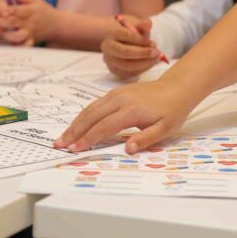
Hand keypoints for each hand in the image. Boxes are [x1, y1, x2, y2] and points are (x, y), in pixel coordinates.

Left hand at [7, 0, 58, 45]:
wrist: (57, 25)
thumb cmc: (45, 11)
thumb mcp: (37, 1)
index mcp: (31, 11)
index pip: (21, 10)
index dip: (12, 10)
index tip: (3, 10)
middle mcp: (30, 22)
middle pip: (13, 23)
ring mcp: (30, 33)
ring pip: (17, 36)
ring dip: (6, 34)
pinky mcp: (30, 41)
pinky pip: (22, 45)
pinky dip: (16, 46)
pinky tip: (7, 45)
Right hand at [54, 77, 201, 153]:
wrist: (177, 88)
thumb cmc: (172, 110)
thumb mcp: (165, 129)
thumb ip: (145, 139)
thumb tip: (128, 149)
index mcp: (132, 110)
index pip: (104, 127)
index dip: (88, 139)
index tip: (76, 149)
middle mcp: (121, 99)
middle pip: (91, 116)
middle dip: (74, 131)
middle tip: (60, 144)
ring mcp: (117, 94)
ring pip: (90, 109)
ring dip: (75, 123)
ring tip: (63, 137)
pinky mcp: (116, 92)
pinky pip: (95, 104)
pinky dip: (83, 115)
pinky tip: (77, 125)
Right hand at [102, 15, 164, 77]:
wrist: (125, 44)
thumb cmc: (134, 35)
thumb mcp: (139, 27)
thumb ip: (144, 24)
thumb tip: (147, 24)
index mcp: (112, 33)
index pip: (126, 35)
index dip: (141, 40)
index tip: (153, 43)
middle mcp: (108, 47)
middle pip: (124, 52)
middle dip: (143, 53)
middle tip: (156, 52)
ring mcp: (110, 60)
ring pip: (127, 65)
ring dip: (145, 63)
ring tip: (155, 58)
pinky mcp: (115, 71)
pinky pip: (129, 73)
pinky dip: (142, 69)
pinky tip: (149, 63)